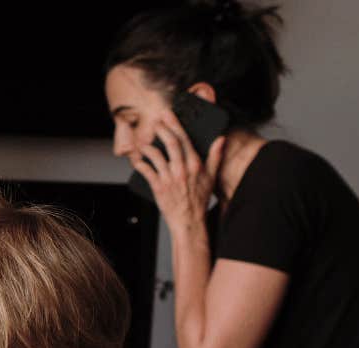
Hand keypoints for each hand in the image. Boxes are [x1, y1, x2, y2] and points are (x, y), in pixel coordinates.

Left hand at [133, 113, 225, 234]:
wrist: (189, 220)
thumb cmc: (199, 199)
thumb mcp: (211, 177)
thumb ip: (215, 156)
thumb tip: (221, 139)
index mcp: (195, 164)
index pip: (184, 139)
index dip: (175, 125)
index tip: (168, 115)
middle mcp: (182, 169)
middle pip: (170, 143)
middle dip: (161, 129)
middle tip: (155, 122)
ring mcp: (169, 179)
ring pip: (156, 156)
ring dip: (148, 147)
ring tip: (144, 143)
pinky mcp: (158, 188)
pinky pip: (147, 172)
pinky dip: (140, 164)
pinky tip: (137, 159)